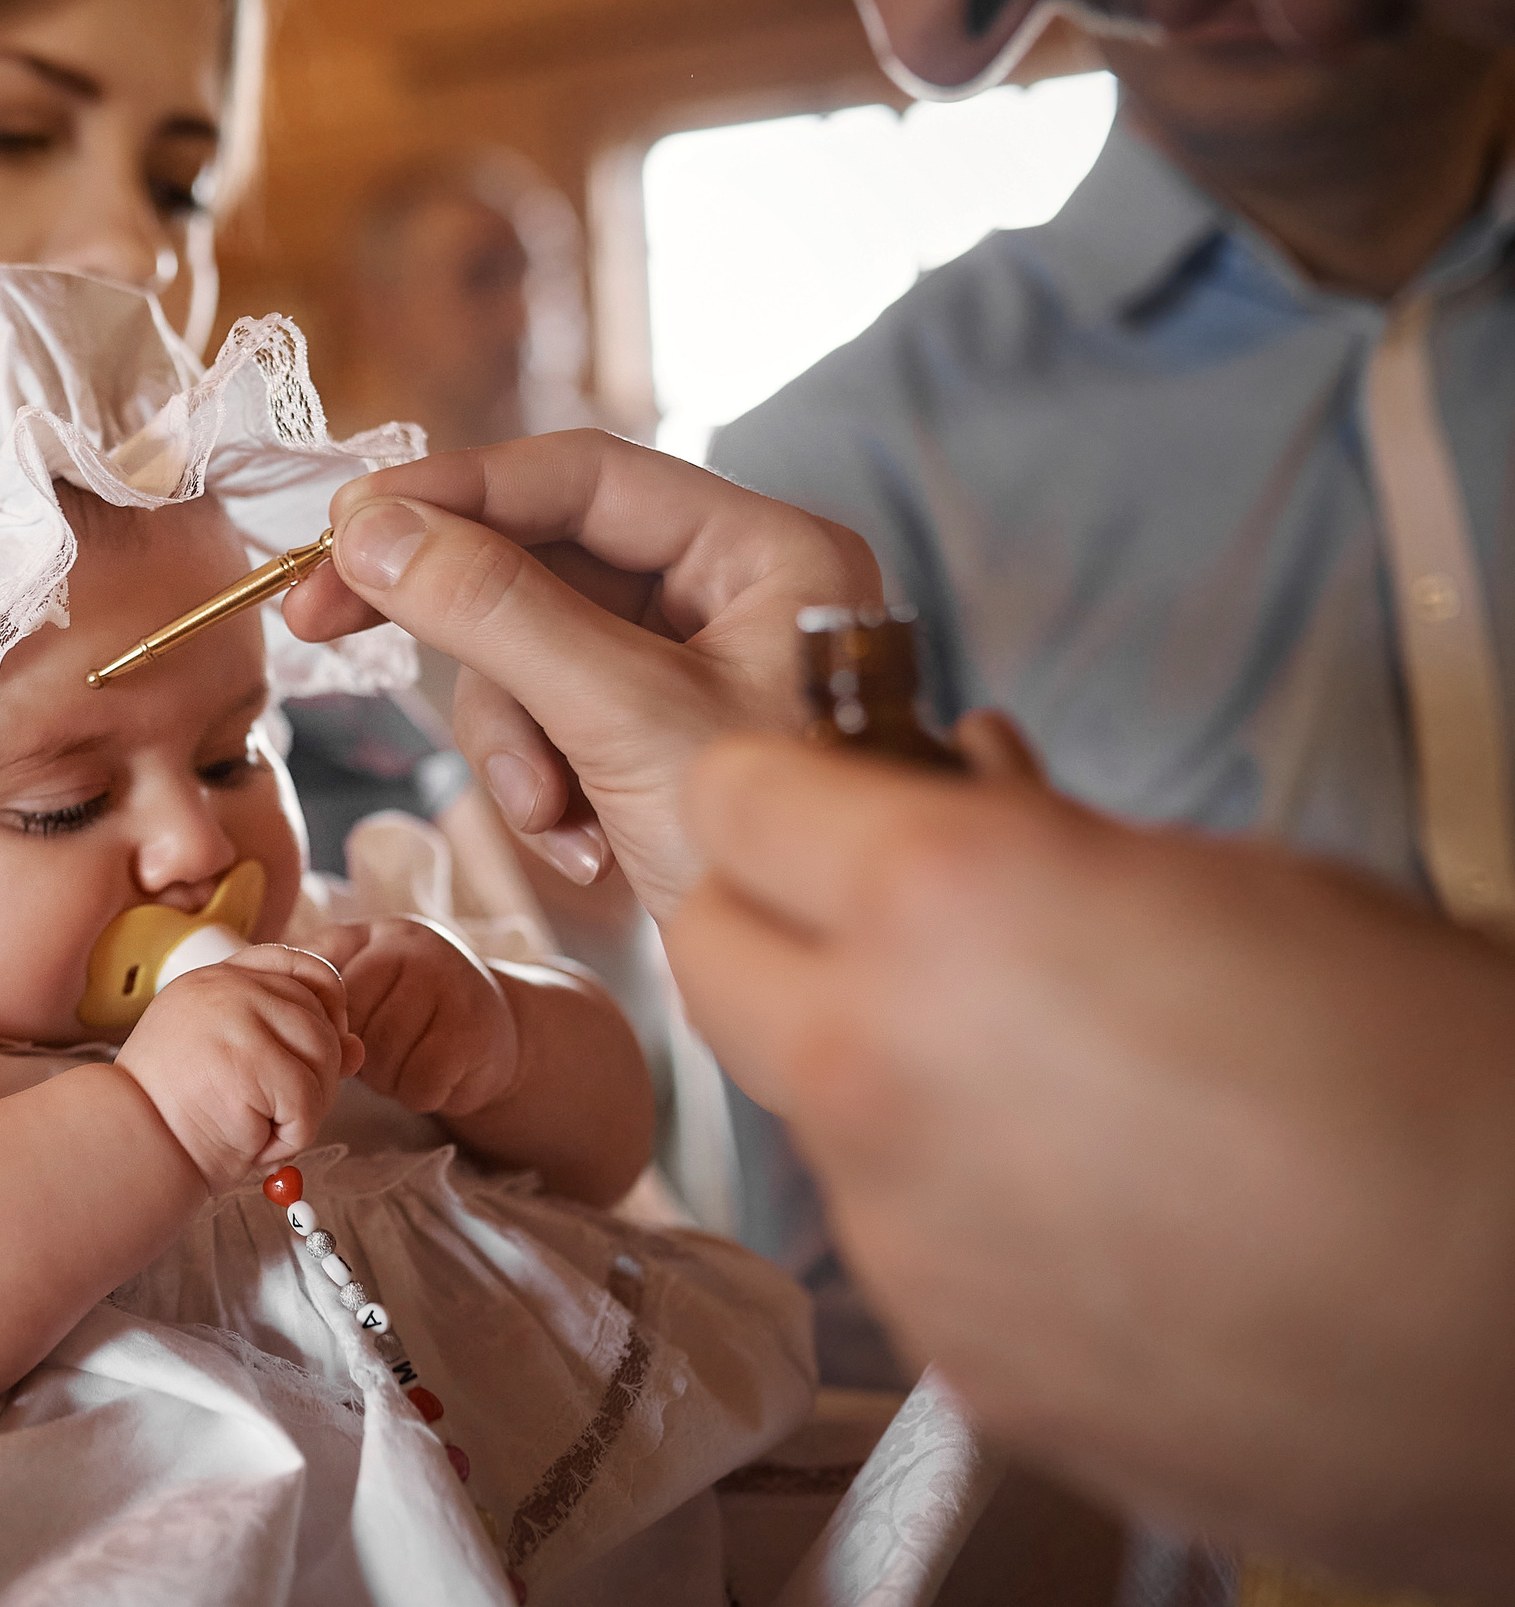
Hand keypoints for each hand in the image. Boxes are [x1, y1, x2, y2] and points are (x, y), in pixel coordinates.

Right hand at [116, 944, 358, 1193]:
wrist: (130, 1146)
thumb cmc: (174, 1113)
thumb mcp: (235, 1063)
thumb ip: (292, 1044)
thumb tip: (357, 1046)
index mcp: (218, 979)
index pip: (298, 964)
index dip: (326, 1002)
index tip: (324, 1041)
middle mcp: (229, 986)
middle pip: (320, 1016)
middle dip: (317, 1073)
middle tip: (280, 1112)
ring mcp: (239, 1015)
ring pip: (324, 1057)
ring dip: (307, 1107)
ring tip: (263, 1128)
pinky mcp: (252, 1057)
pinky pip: (310, 1099)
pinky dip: (294, 1134)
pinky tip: (256, 1143)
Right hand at [283, 430, 878, 917]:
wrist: (817, 995)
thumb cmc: (764, 857)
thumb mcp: (624, 720)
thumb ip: (497, 614)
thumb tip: (372, 534)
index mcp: (761, 552)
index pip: (582, 478)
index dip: (457, 490)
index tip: (349, 525)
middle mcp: (728, 596)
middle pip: (540, 562)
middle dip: (452, 619)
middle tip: (321, 617)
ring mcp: (685, 674)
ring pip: (527, 654)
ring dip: (513, 740)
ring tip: (549, 812)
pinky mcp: (646, 745)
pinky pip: (548, 726)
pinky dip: (542, 785)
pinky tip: (584, 845)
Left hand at [314, 918, 518, 1117]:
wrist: (493, 1032)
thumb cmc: (410, 1008)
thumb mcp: (366, 975)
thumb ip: (317, 975)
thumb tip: (255, 983)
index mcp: (379, 934)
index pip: (324, 984)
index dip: (325, 1025)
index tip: (339, 1036)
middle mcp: (416, 951)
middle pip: (351, 1025)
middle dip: (357, 1054)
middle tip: (380, 1052)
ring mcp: (450, 987)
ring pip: (381, 1058)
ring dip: (387, 1078)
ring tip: (406, 1060)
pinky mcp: (474, 1033)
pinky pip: (418, 1083)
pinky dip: (419, 1094)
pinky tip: (432, 1075)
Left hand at [666, 733, 1514, 1593]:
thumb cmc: (1428, 1078)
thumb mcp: (1239, 882)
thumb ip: (1049, 841)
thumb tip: (970, 800)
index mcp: (938, 906)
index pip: (733, 797)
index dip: (783, 785)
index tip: (824, 791)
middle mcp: (869, 1065)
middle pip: (707, 951)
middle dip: (769, 916)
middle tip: (874, 911)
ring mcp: (893, 1225)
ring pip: (800, 1102)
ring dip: (866, 1065)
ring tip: (1029, 1075)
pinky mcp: (944, 1350)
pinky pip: (892, 1232)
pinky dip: (941, 1196)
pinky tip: (1076, 1200)